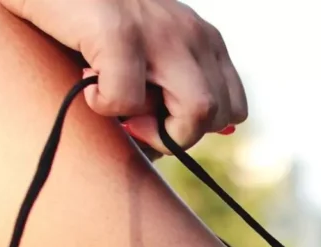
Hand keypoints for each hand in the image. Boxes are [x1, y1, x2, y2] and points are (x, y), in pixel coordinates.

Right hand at [0, 0, 247, 152]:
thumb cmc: (88, 22)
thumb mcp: (145, 53)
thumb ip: (168, 90)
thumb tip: (167, 150)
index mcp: (204, 40)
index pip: (234, 109)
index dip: (199, 128)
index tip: (159, 120)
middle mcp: (192, 33)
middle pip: (219, 115)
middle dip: (179, 135)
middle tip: (136, 121)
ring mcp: (160, 30)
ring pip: (198, 110)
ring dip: (157, 130)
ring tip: (119, 108)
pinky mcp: (118, 30)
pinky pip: (129, 99)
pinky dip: (104, 105)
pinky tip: (86, 83)